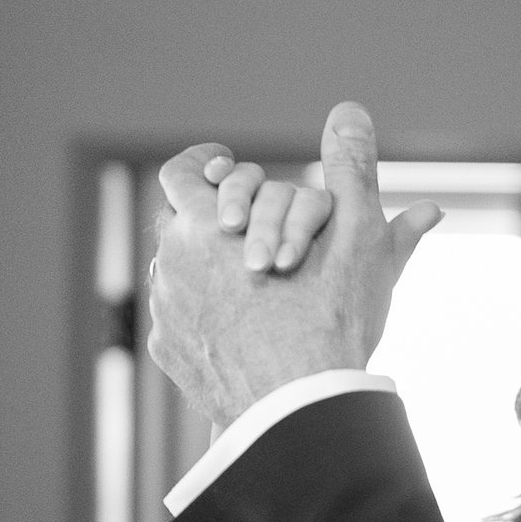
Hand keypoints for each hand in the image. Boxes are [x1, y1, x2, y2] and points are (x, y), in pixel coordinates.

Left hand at [146, 102, 440, 433]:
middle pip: (177, 223)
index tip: (224, 168)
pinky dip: (204, 319)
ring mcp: (165, 310)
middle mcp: (170, 262)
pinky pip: (179, 322)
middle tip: (247, 230)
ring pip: (177, 273)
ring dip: (205, 271)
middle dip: (209, 221)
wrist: (299, 410)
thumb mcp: (355, 235)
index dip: (203, 165)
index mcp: (204, 222)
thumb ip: (352, 167)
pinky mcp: (168, 353)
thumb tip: (351, 111)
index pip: (181, 172)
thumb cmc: (329, 320)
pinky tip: (242, 329)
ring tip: (251, 283)